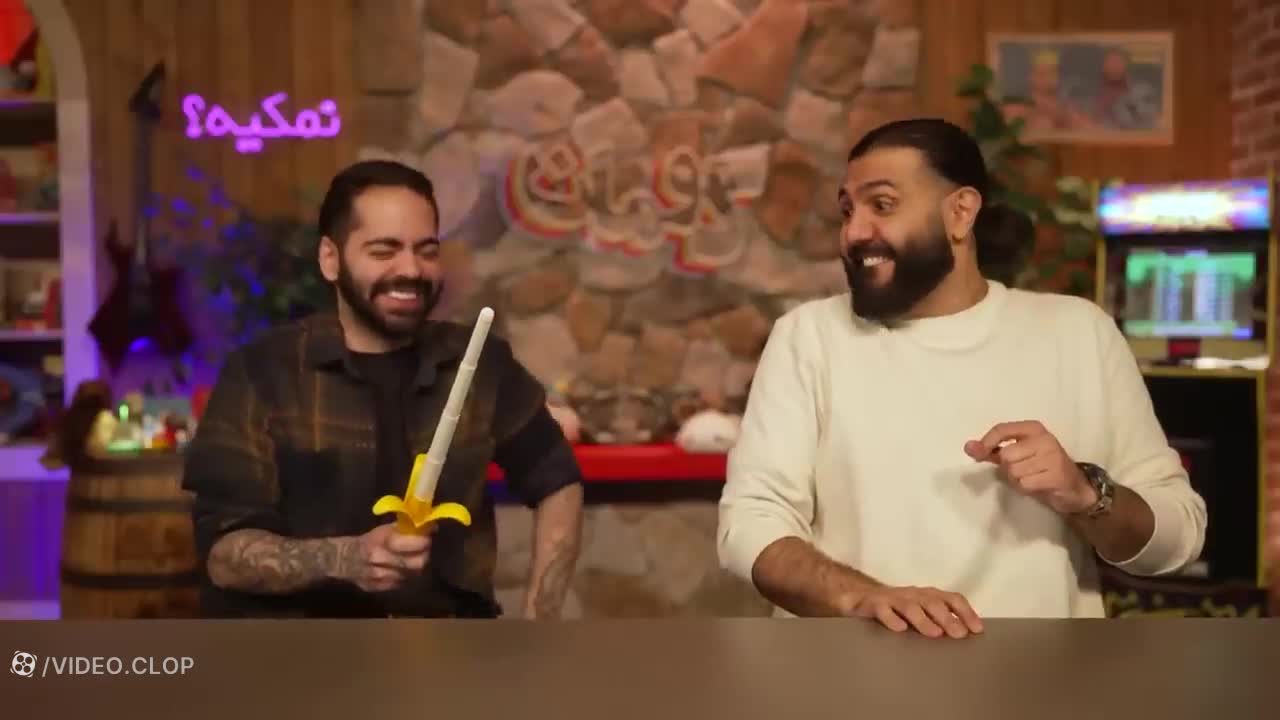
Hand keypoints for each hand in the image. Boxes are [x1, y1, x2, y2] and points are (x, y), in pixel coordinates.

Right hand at [333, 522, 433, 592]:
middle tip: (423, 551)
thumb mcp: (383, 530)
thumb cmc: (368, 542)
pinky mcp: (379, 589)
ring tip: (412, 559)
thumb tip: (431, 526)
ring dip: (415, 567)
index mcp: (382, 541)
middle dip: (424, 556)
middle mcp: (381, 559)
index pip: (414, 544)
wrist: (342, 560)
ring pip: (411, 575)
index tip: (427, 538)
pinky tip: (401, 570)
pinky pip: (402, 583)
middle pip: (417, 563)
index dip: (424, 542)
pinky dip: (406, 577)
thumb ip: (405, 529)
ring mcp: (380, 577)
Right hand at [846, 586, 982, 638]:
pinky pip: (883, 610)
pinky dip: (892, 619)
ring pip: (910, 606)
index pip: (951, 599)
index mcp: (927, 596)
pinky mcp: (873, 604)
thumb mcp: (920, 611)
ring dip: (924, 619)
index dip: (966, 612)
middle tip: (959, 634)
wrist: (857, 597)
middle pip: (933, 603)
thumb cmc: (896, 609)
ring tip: (935, 633)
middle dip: (947, 618)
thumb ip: (940, 620)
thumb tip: (968, 636)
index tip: (977, 629)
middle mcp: (913, 595)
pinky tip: (900, 629)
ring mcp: (892, 598)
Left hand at [964, 420, 1097, 514]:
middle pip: (1006, 455)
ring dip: (1017, 480)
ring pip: (1013, 471)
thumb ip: (991, 450)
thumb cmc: (1041, 467)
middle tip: (1022, 471)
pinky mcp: (1056, 475)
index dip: (986, 443)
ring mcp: (1052, 456)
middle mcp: (1044, 438)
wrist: (1075, 487)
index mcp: (1033, 428)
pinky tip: (1038, 485)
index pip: (1001, 429)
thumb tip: (968, 447)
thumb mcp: (1017, 455)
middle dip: (1008, 468)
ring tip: (1032, 478)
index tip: (977, 455)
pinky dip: (1026, 488)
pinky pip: (1024, 483)